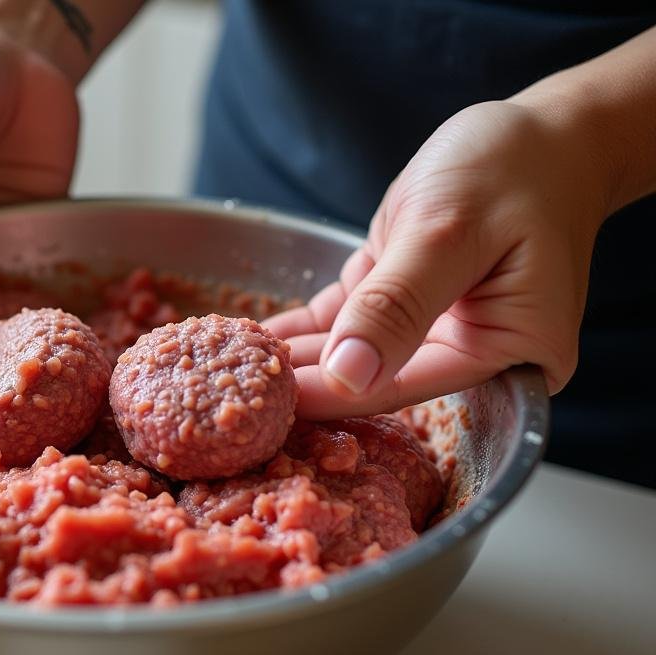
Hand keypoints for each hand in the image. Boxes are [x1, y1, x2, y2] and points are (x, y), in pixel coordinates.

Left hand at [264, 99, 609, 419]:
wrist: (543, 132)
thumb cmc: (514, 168)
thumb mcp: (448, 232)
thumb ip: (398, 305)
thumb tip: (350, 374)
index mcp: (512, 354)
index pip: (404, 388)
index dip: (332, 396)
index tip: (269, 403)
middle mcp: (474, 354)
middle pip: (375, 380)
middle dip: (306, 383)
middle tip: (236, 394)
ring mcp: (437, 332)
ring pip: (353, 355)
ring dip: (295, 359)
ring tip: (230, 369)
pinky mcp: (404, 305)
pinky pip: (348, 325)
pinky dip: (304, 331)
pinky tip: (252, 340)